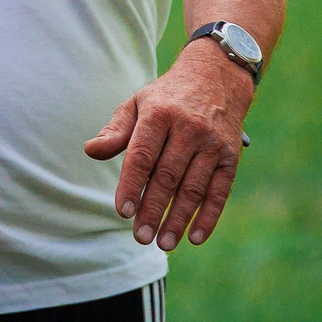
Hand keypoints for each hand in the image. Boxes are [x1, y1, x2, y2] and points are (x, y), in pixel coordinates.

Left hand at [84, 38, 254, 248]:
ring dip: (179, 219)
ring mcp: (212, 144)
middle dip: (153, 210)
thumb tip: (91, 151)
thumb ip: (115, 130)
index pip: (142, 156)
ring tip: (163, 243)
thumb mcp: (136, 104)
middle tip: (140, 237)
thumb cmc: (166, 98)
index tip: (122, 212)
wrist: (216, 78)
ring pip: (193, 188)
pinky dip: (209, 216)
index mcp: (159, 115)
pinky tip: (195, 237)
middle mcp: (188, 129)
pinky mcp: (231, 157)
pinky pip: (220, 191)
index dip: (131, 185)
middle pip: (167, 177)